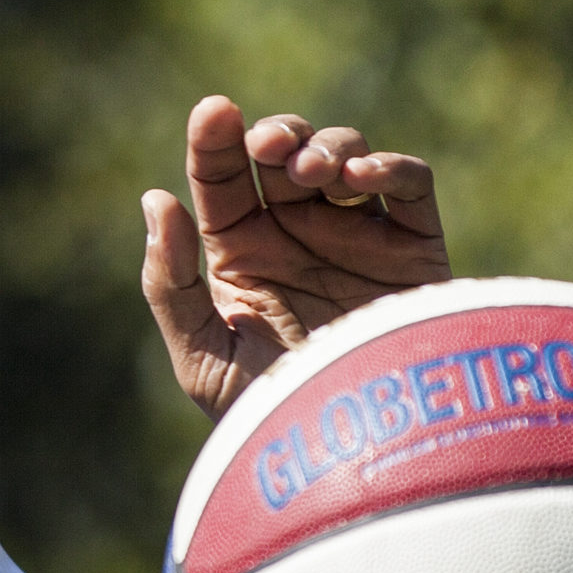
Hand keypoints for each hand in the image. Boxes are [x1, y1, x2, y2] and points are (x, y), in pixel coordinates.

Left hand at [142, 96, 449, 420]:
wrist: (355, 460)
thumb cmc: (272, 416)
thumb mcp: (203, 359)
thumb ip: (169, 283)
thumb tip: (156, 199)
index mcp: (242, 252)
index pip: (223, 177)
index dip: (214, 138)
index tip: (213, 113)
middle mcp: (299, 235)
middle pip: (284, 152)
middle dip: (275, 135)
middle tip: (269, 148)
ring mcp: (358, 236)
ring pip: (344, 154)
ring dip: (326, 146)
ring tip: (312, 174)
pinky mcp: (415, 249)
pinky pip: (409, 185)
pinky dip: (389, 165)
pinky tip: (361, 177)